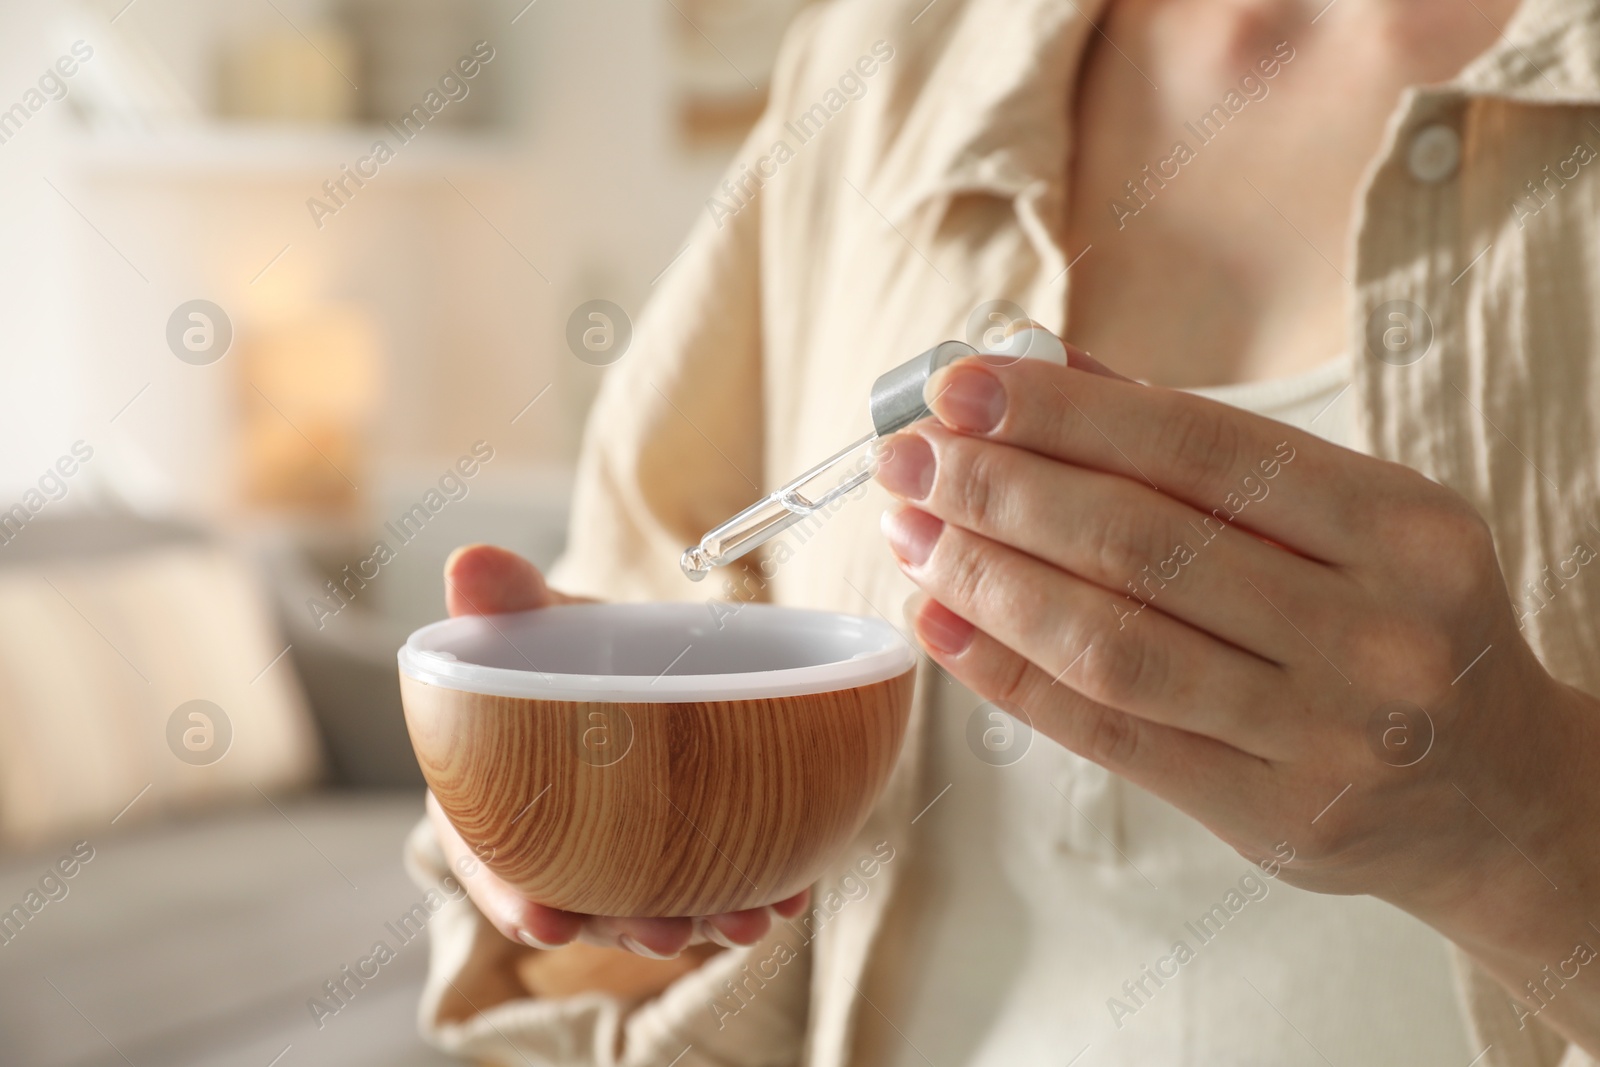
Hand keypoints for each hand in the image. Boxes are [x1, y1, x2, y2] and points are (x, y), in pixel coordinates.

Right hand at [433, 544, 809, 958]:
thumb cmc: (570, 646)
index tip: (541, 922)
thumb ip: (502, 602)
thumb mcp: (536, 619)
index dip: (512, 898)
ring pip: (659, 905)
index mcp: (501, 801)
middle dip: (623, 928)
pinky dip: (759, 894)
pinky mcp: (695, 848)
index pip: (492, 862)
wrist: (642, 652)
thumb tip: (468, 562)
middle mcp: (566, 845)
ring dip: (703, 923)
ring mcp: (633, 856)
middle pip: (585, 903)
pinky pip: (725, 882)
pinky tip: (789, 897)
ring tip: (744, 924)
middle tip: (664, 934)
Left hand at [873, 348, 1599, 1042]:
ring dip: (988, 580)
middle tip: (909, 457)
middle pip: (1141, 545)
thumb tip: (1052, 372)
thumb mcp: (1352, 518)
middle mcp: (1376, 630)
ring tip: (913, 533)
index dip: (1062, 413)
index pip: (1198, 449)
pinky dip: (1008, 672)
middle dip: (1000, 491)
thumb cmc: (1398, 621)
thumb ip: (1209, 451)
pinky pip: (1109, 734)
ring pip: (1113, 644)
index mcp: (1402, 527)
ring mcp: (1326, 735)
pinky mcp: (1271, 816)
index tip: (961, 386)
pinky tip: (943, 620)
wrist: (1494, 794)